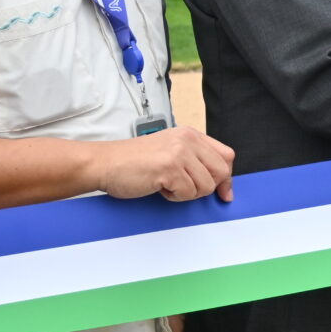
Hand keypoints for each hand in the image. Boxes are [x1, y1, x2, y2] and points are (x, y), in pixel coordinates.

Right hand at [96, 125, 234, 202]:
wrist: (104, 163)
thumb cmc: (134, 162)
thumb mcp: (171, 152)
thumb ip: (197, 161)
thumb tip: (225, 187)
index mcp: (191, 134)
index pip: (227, 156)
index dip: (226, 176)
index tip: (223, 192)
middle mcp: (188, 140)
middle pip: (221, 172)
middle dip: (207, 187)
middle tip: (185, 187)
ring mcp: (179, 153)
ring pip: (205, 186)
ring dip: (187, 193)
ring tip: (167, 184)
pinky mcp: (169, 169)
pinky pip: (188, 193)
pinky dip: (174, 197)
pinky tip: (159, 187)